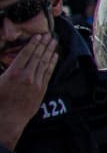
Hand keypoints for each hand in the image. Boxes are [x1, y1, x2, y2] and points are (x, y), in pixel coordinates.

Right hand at [0, 33, 57, 148]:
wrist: (9, 118)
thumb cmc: (0, 101)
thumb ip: (3, 69)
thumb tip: (8, 61)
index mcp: (13, 72)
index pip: (26, 54)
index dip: (33, 44)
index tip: (38, 36)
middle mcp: (26, 76)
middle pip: (37, 56)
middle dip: (44, 44)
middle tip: (49, 35)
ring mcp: (36, 82)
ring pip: (44, 63)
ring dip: (50, 51)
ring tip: (54, 42)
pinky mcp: (41, 89)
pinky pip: (48, 73)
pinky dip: (52, 63)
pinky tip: (55, 56)